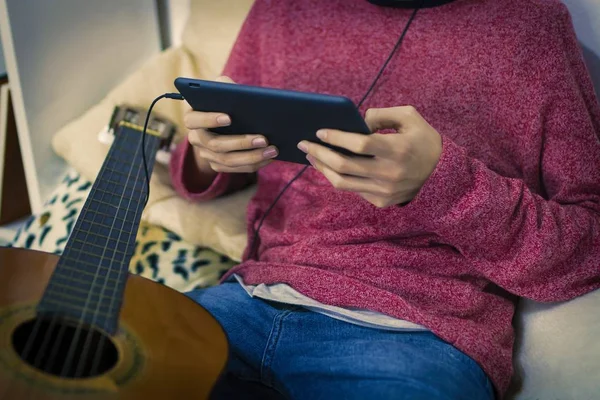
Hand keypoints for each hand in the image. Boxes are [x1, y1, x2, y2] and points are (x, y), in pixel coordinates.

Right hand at [185, 76, 277, 174]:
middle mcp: (196, 138)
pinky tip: (269, 157)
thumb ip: (223, 85)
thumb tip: (231, 86)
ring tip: (272, 150)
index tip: (229, 117)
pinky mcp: (218, 166)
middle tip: (264, 139)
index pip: (194, 120)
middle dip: (241, 142)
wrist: (222, 123)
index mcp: (192, 117)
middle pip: (216, 145)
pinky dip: (254, 164)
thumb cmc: (223, 101)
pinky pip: (236, 169)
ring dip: (252, 156)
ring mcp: (206, 155)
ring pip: (228, 160)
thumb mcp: (221, 90)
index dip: (209, 119)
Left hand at [298, 106, 441, 207]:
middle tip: (304, 144)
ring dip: (322, 168)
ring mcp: (384, 191)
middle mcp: (389, 173)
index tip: (320, 132)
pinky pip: (353, 190)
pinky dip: (338, 177)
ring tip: (311, 156)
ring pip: (342, 182)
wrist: (442, 175)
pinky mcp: (381, 201)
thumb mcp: (409, 117)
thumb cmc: (423, 140)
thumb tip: (355, 120)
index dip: (336, 138)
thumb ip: (381, 114)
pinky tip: (329, 167)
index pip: (359, 145)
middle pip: (344, 165)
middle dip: (319, 153)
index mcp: (398, 149)